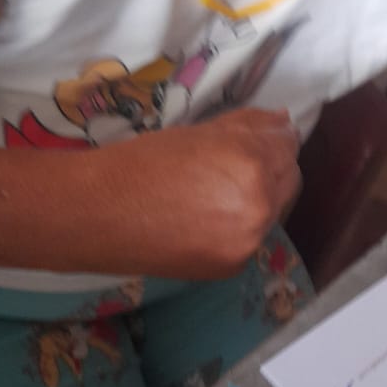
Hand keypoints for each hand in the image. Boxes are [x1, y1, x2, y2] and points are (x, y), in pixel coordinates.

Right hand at [94, 108, 301, 277]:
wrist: (98, 215)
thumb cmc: (141, 163)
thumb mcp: (198, 132)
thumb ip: (247, 126)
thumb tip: (282, 121)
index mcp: (250, 161)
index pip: (287, 145)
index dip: (275, 139)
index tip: (260, 139)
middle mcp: (259, 203)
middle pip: (289, 179)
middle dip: (271, 168)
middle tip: (237, 165)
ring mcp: (249, 240)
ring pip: (273, 211)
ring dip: (258, 199)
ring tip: (218, 193)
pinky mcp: (234, 265)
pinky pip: (252, 239)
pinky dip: (240, 228)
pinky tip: (209, 219)